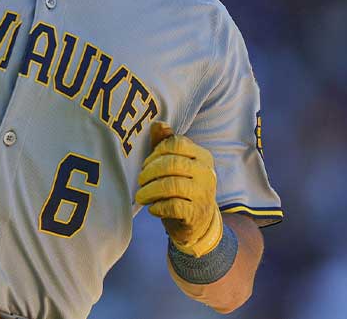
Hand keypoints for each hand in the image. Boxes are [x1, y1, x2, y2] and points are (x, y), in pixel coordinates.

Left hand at [134, 121, 222, 257]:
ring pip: (171, 185)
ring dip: (149, 190)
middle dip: (150, 171)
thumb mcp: (175, 164)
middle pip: (172, 164)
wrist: (199, 223)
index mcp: (202, 156)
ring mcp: (204, 194)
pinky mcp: (196, 213)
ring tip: (141, 196)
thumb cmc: (182, 187)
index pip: (177, 144)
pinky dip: (158, 207)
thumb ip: (166, 143)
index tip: (146, 164)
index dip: (156, 152)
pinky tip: (153, 208)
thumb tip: (158, 123)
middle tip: (140, 181)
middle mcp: (207, 173)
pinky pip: (173, 206)